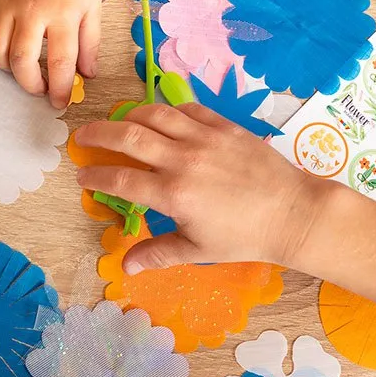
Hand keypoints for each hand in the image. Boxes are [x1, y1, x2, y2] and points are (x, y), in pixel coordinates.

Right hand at [0, 0, 100, 108]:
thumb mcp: (92, 5)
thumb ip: (90, 42)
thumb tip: (87, 75)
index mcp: (62, 13)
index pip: (60, 62)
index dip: (60, 89)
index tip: (60, 102)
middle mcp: (32, 10)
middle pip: (21, 62)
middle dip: (29, 85)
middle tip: (39, 89)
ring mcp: (7, 3)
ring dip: (7, 68)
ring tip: (22, 68)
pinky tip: (6, 43)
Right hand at [73, 103, 327, 273]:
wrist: (293, 213)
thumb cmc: (245, 237)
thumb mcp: (198, 249)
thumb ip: (158, 253)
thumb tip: (126, 267)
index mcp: (173, 194)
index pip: (120, 179)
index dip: (95, 175)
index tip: (82, 175)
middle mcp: (183, 160)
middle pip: (128, 137)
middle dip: (98, 133)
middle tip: (82, 136)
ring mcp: (204, 138)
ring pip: (154, 114)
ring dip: (129, 115)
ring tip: (118, 122)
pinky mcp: (224, 126)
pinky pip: (187, 109)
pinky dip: (167, 110)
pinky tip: (159, 117)